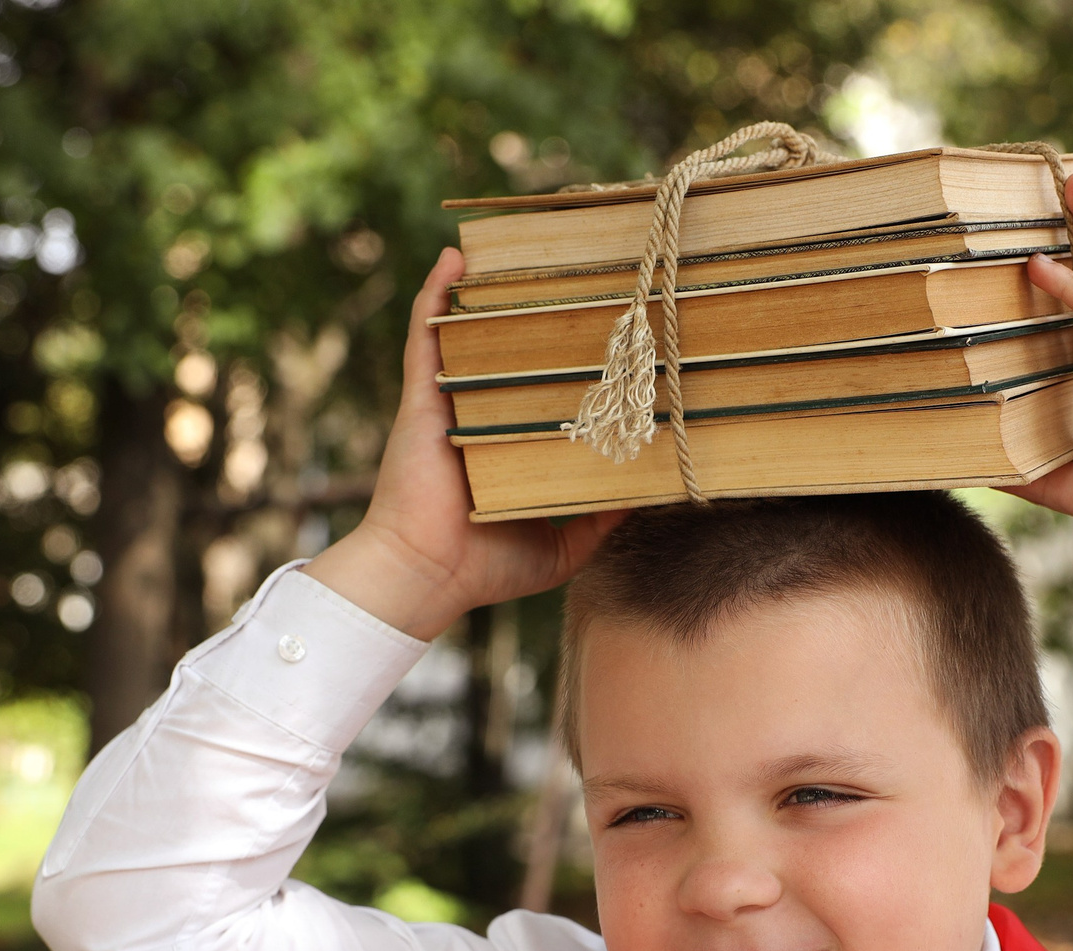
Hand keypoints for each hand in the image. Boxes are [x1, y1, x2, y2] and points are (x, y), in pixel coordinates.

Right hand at [304, 248, 626, 639]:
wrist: (424, 577)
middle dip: (539, 315)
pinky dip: (437, 294)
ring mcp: (449, 403)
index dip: (574, 360)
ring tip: (520, 251)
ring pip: (471, 334)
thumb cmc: (484, 569)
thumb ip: (601, 519)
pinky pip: (427, 334)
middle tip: (581, 279)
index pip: (545, 390)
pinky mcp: (423, 399)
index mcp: (511, 445)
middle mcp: (480, 416)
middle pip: (512, 353)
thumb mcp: (563, 547)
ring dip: (489, 291)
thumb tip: (649, 494)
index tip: (613, 332)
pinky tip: (455, 258)